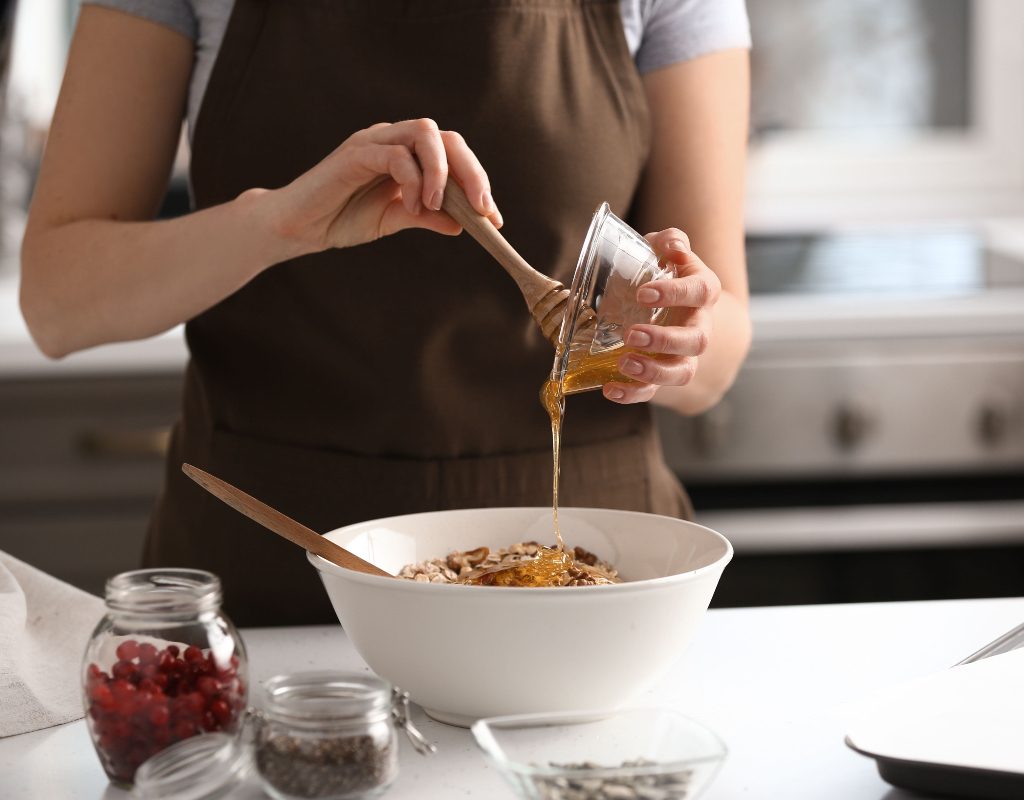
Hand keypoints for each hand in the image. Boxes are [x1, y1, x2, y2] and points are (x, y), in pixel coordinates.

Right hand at [261, 118, 500, 256]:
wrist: (300, 226)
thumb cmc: (344, 218)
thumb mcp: (397, 219)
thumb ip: (430, 217)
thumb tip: (465, 225)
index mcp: (407, 153)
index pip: (453, 154)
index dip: (478, 183)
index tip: (493, 218)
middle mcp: (394, 139)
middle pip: (446, 137)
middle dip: (471, 173)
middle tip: (481, 209)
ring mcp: (375, 142)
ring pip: (424, 134)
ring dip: (441, 171)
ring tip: (438, 205)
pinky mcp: (355, 152)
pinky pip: (394, 154)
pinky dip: (412, 180)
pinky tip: (413, 206)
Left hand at [603, 228, 719, 403]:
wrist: (670, 307)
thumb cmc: (663, 272)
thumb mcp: (662, 250)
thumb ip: (668, 241)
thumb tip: (673, 244)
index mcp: (702, 291)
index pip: (701, 291)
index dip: (676, 294)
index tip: (644, 293)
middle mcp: (699, 326)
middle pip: (697, 340)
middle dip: (665, 340)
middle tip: (631, 334)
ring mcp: (683, 355)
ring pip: (682, 372)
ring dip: (654, 371)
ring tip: (625, 363)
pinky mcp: (662, 375)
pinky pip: (654, 391)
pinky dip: (633, 393)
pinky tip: (611, 389)